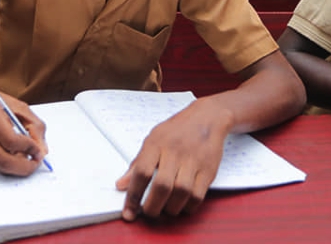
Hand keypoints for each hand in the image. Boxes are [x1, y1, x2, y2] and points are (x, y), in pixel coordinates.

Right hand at [0, 89, 47, 175]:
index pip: (10, 141)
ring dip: (18, 167)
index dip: (28, 148)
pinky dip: (9, 163)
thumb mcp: (20, 107)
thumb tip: (42, 151)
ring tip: (28, 157)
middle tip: (36, 162)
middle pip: (3, 160)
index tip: (39, 150)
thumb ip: (35, 127)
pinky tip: (14, 153)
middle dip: (24, 166)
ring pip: (0, 166)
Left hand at [115, 100, 227, 220]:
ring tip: (165, 209)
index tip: (129, 212)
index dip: (133, 196)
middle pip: (162, 186)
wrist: (207, 117)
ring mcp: (193, 160)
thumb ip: (138, 163)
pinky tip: (181, 205)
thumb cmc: (177, 130)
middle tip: (148, 213)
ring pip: (181, 193)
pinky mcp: (209, 170)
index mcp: (156, 143)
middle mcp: (175, 151)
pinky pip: (198, 195)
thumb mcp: (153, 139)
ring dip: (170, 208)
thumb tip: (121, 185)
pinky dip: (187, 206)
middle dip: (152, 206)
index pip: (141, 172)